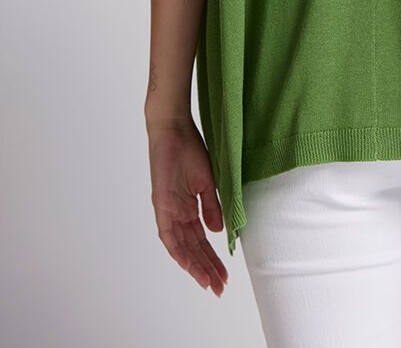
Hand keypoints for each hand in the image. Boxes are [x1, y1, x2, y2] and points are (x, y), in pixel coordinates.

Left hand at [146, 116, 228, 294]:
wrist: (174, 129)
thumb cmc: (189, 149)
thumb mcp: (207, 182)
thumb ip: (211, 207)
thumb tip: (218, 232)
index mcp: (187, 208)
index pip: (200, 240)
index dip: (212, 259)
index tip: (224, 276)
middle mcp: (175, 214)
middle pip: (191, 248)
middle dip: (205, 269)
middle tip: (219, 287)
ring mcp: (167, 210)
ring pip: (180, 247)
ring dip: (194, 265)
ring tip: (208, 282)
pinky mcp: (161, 204)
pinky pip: (167, 234)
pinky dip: (177, 250)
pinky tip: (188, 264)